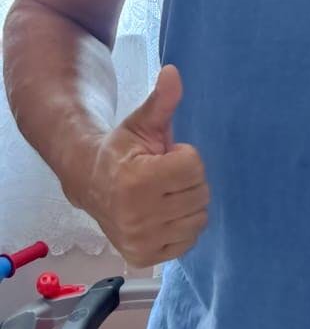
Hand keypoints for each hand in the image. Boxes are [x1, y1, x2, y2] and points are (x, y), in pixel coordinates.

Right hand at [87, 65, 209, 266]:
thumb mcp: (141, 123)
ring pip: (199, 219)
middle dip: (187, 179)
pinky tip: (163, 214)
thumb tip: (173, 72)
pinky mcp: (144, 256)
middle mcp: (137, 215)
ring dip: (187, 204)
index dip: (183, 156)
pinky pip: (189, 241)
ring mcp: (140, 240)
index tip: (163, 156)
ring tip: (164, 194)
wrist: (90, 183)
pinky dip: (182, 226)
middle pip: (199, 194)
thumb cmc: (122, 150)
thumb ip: (161, 101)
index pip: (193, 166)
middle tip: (164, 175)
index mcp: (136, 180)